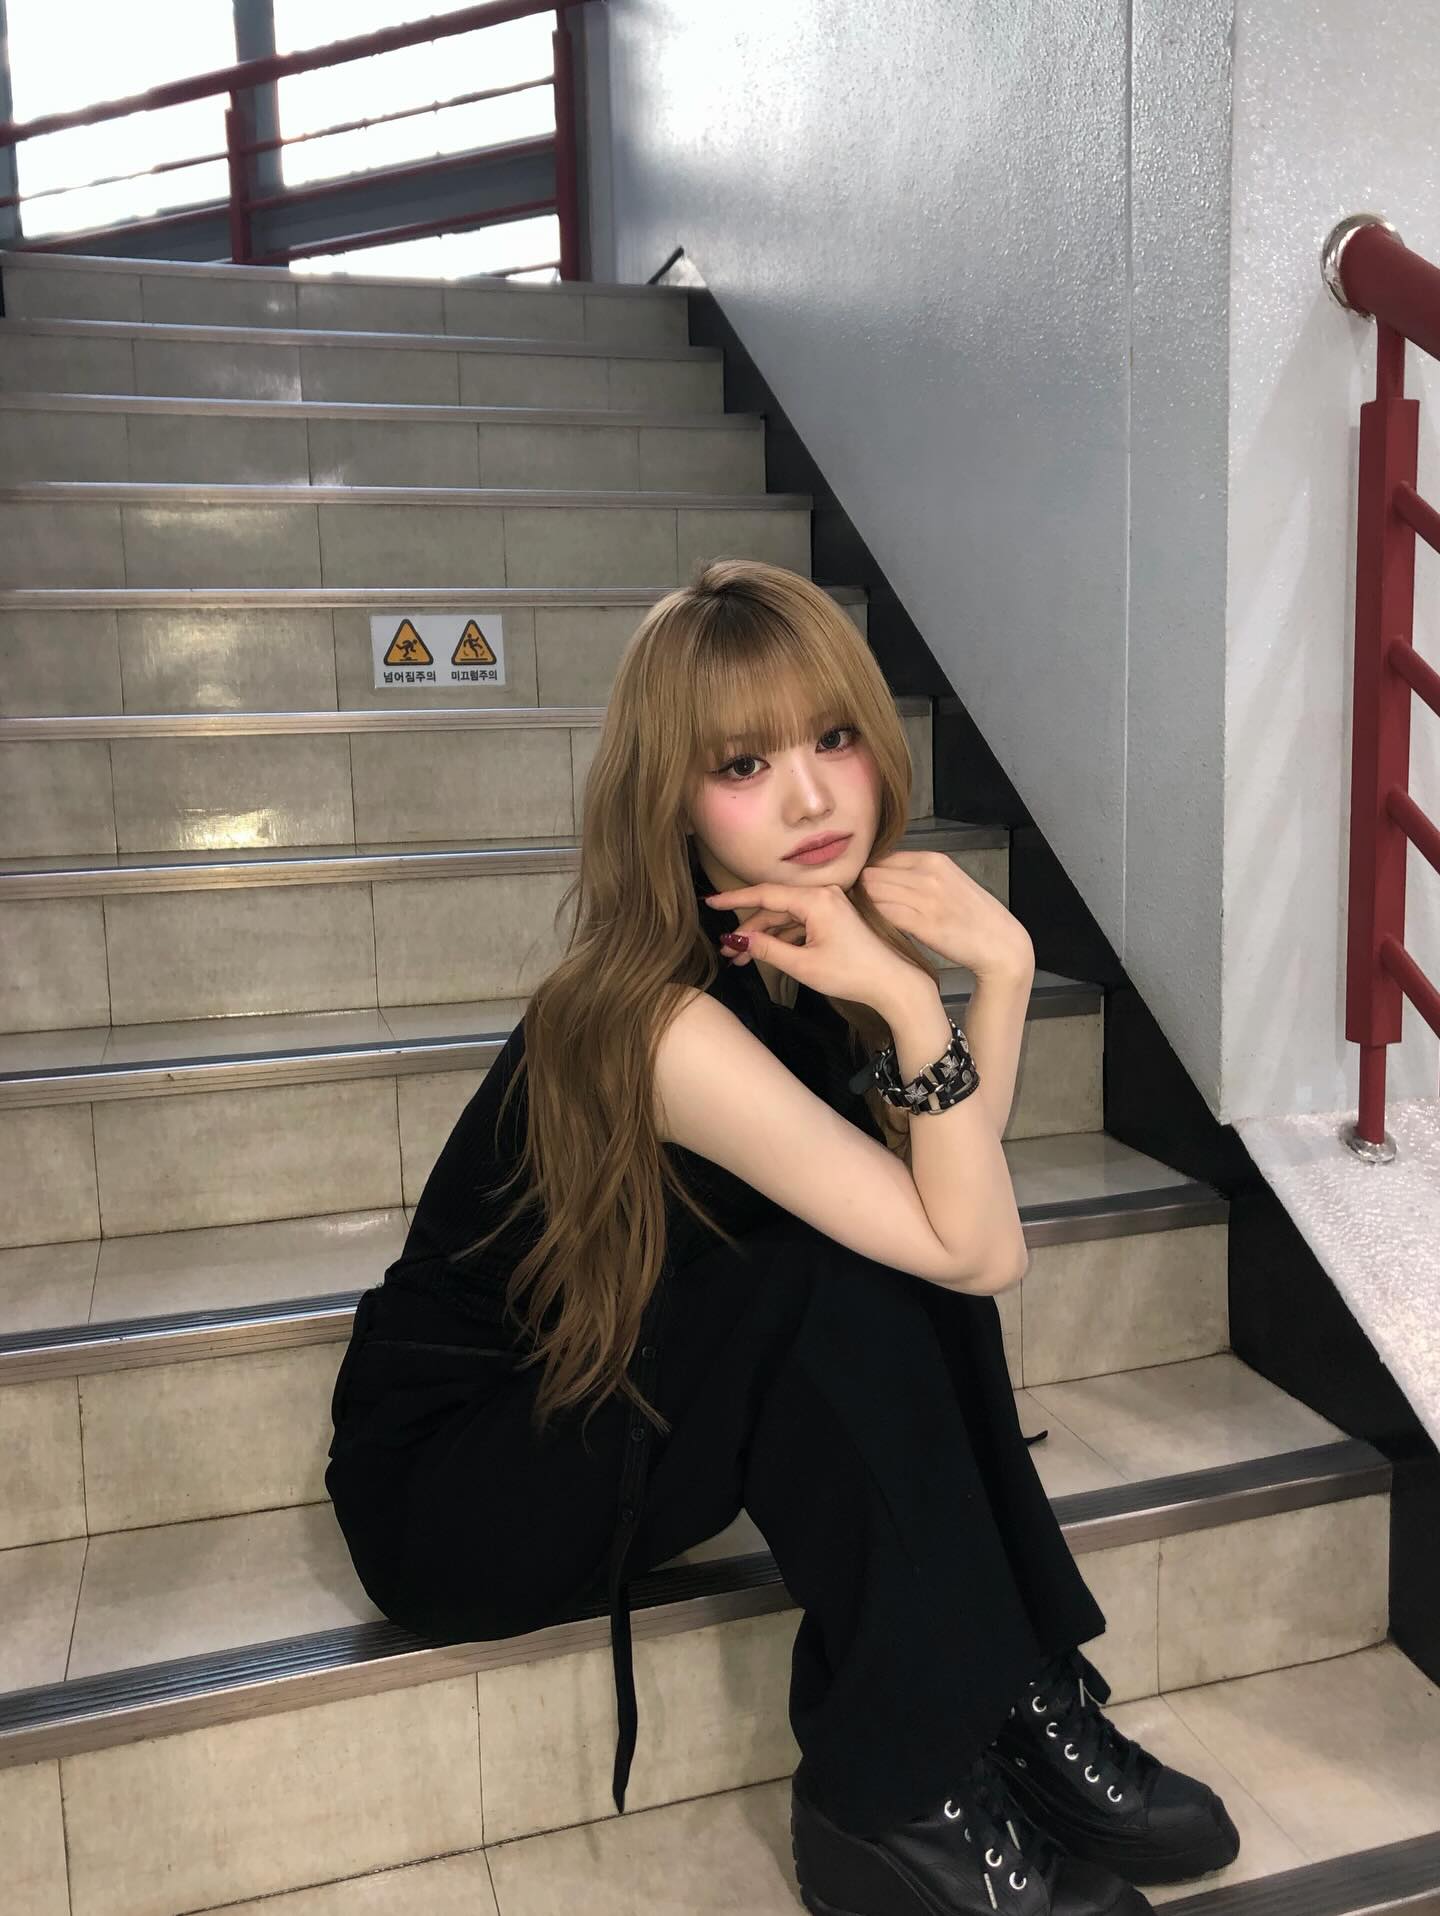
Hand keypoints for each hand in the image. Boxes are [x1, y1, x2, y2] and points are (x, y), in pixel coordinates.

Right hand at [703, 877, 923, 1014]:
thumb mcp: (802, 964)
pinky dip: (781, 938)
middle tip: (726, 951)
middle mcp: (822, 894)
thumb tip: (736, 940)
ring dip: (763, 936)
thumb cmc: (851, 973)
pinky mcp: (834, 918)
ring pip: (785, 917)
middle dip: (748, 929)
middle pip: (773, 907)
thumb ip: (766, 948)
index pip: (765, 894)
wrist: (891, 983)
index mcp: (815, 899)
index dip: (734, 899)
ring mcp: (829, 905)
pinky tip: (765, 955)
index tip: (709, 903)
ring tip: (740, 960)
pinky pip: (799, 923)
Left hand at [856, 849, 1033, 980]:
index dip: (868, 874)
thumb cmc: (972, 917)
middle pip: (872, 873)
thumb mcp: (948, 883)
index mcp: (933, 859)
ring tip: (862, 920)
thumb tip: (883, 875)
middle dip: (860, 889)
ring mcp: (927, 898)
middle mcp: (928, 874)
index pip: (883, 858)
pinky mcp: (925, 923)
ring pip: (873, 892)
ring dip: (863, 905)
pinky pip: (884, 913)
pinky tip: (874, 929)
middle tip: (856, 908)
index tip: (863, 892)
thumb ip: (918, 876)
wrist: (1000, 943)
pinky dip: (873, 920)